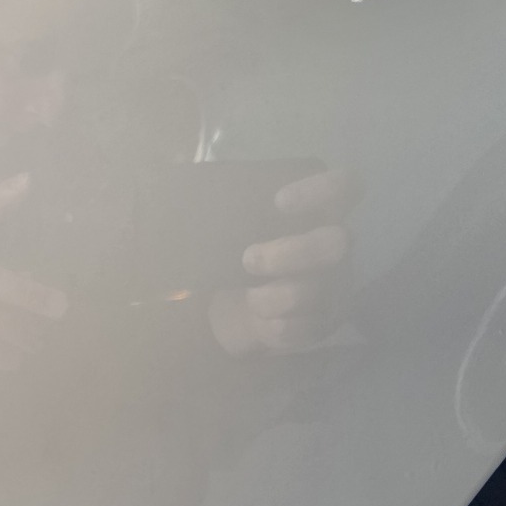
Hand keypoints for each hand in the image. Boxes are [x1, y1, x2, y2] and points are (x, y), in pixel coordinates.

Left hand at [208, 168, 354, 356]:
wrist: (239, 312)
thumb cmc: (243, 258)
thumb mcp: (240, 229)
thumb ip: (230, 208)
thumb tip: (157, 175)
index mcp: (322, 217)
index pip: (348, 187)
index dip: (321, 189)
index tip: (279, 201)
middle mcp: (336, 252)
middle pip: (336, 243)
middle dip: (290, 252)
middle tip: (248, 258)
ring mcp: (333, 291)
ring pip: (315, 291)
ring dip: (273, 296)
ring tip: (250, 297)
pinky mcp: (320, 327)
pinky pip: (300, 329)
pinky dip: (273, 326)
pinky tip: (261, 322)